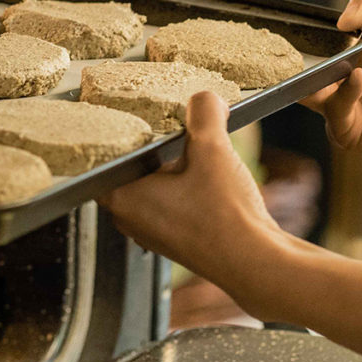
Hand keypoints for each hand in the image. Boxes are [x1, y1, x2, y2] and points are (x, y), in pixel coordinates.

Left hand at [98, 92, 289, 320]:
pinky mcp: (177, 238)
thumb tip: (204, 98)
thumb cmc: (224, 216)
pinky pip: (174, 200)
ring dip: (174, 165)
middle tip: (173, 122)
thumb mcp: (213, 149)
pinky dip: (187, 185)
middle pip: (133, 166)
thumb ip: (204, 113)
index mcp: (121, 198)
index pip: (104, 154)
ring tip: (197, 145)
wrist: (256, 263)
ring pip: (156, 183)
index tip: (136, 112)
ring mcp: (153, 231)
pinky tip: (211, 174)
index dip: (121, 130)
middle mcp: (130, 218)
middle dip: (154, 144)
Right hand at [303, 0, 361, 161]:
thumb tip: (338, 21)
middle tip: (293, 49)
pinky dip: (341, 95)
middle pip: (300, 71)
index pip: (311, 43)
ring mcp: (345, 106)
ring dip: (313, 79)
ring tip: (339, 64)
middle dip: (292, 61)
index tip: (291, 26)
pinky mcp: (351, 131)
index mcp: (350, 50)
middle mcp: (342, 79)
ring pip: (308, 94)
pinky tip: (360, 77)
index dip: (299, 36)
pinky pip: (333, 113)